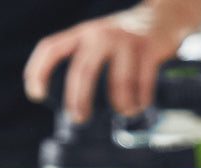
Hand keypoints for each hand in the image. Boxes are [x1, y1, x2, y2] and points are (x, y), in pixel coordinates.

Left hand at [24, 2, 192, 122]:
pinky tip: (138, 106)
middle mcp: (102, 34)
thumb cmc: (123, 39)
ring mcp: (127, 40)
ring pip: (118, 79)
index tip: (36, 95)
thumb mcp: (97, 42)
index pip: (52, 48)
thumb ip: (82, 61)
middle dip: (79, 99)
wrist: (164, 16)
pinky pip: (143, 81)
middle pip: (83, 69)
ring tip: (123, 111)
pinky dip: (140, 99)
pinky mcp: (150, 48)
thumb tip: (70, 106)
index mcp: (83, 34)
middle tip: (79, 118)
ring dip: (120, 102)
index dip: (39, 71)